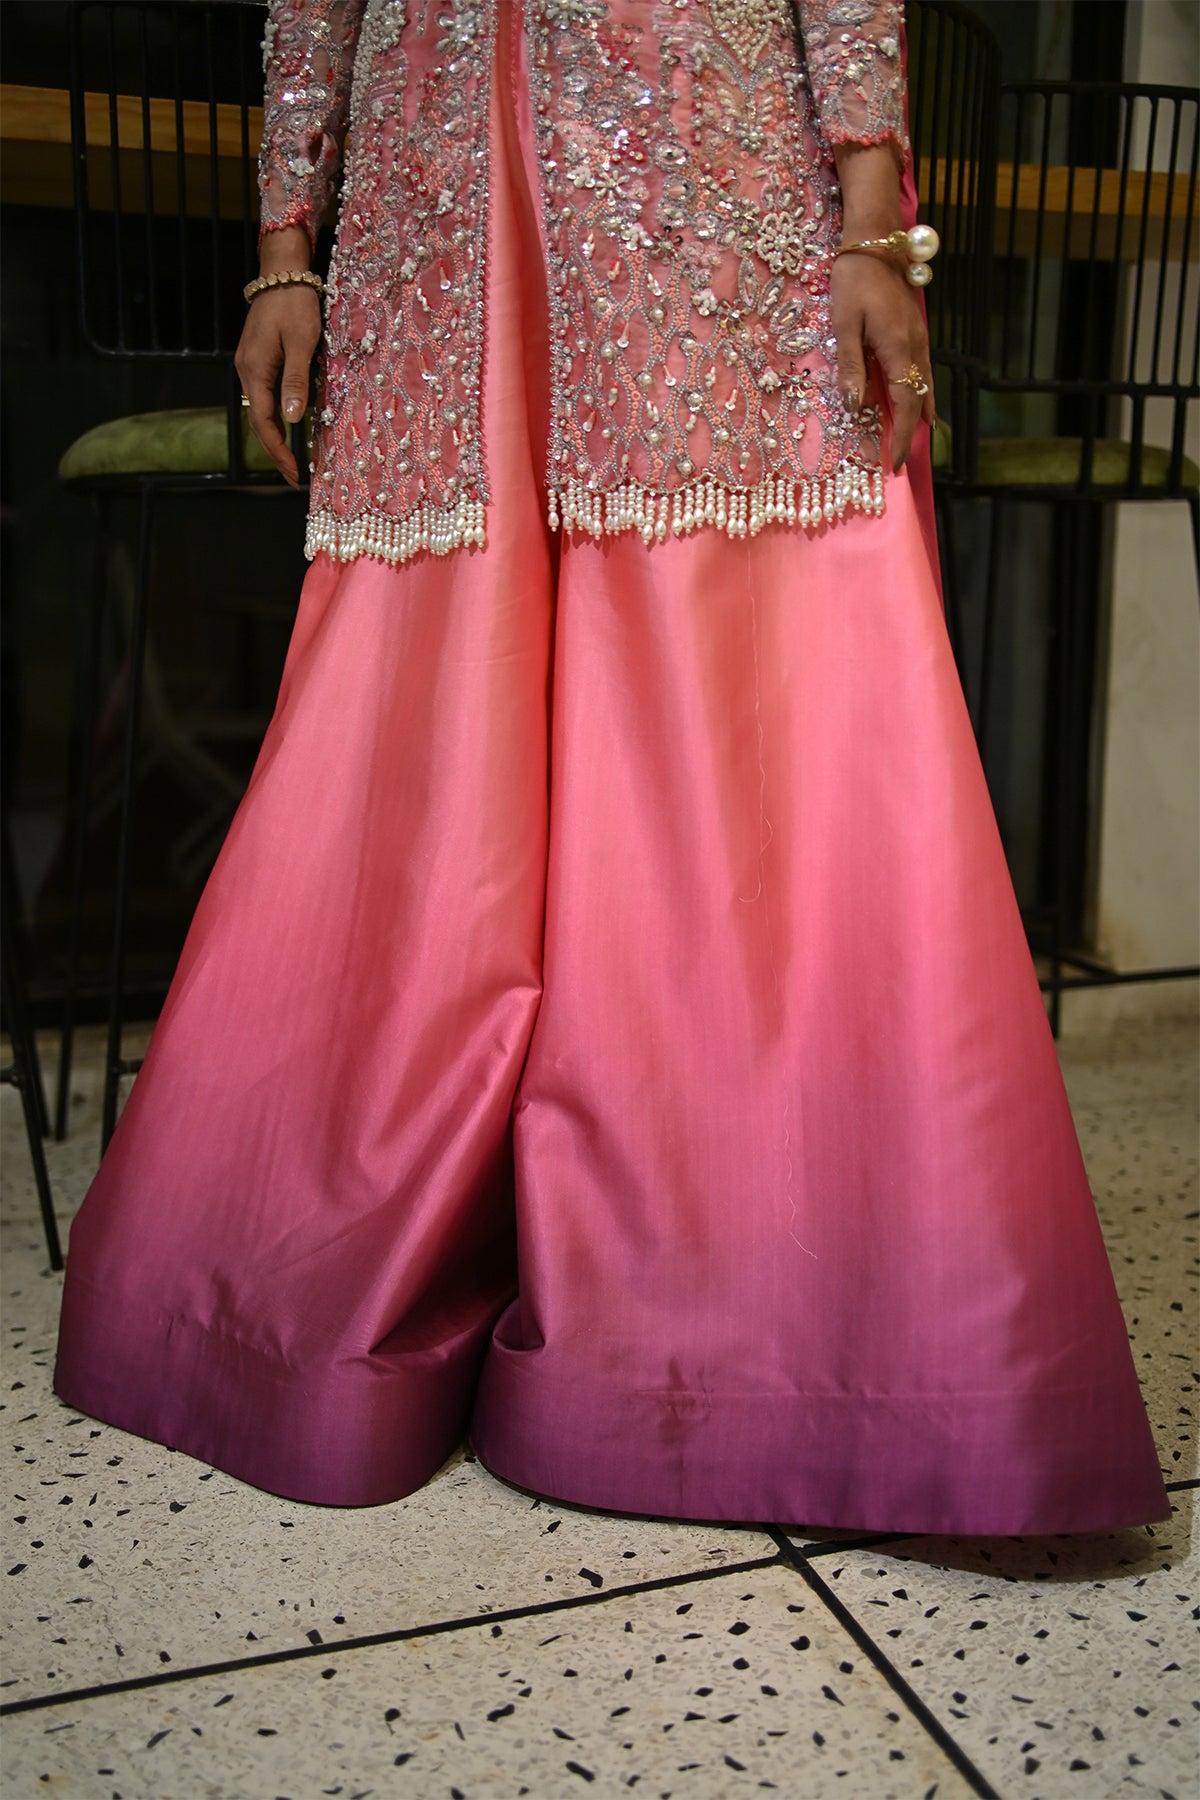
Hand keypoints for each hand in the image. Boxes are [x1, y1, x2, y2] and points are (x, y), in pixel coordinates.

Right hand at [234, 244, 321, 487]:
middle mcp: (246, 370)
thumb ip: (296, 381)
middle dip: (274, 450)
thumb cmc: (296, 304)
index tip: (294, 472)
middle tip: (293, 475)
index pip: (264, 422)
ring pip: (258, 409)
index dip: (278, 450)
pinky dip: (273, 416)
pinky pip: (262, 395)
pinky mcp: (255, 358)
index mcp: (255, 370)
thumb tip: (291, 419)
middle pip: (257, 421)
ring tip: (291, 458)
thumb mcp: (303, 343)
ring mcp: (248, 364)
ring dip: (273, 436)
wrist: (282, 272)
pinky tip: (287, 426)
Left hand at [829, 250, 934, 473]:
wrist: (875, 241)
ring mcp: (919, 337)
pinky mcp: (915, 330)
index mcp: (898, 349)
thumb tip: (858, 409)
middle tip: (900, 460)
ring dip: (919, 414)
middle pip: (920, 400)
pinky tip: (918, 402)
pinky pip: (922, 370)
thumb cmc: (853, 280)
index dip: (900, 437)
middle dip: (910, 432)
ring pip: (925, 385)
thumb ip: (852, 368)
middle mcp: (915, 347)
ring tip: (914, 440)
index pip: (905, 405)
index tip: (893, 463)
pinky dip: (921, 392)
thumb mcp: (844, 326)